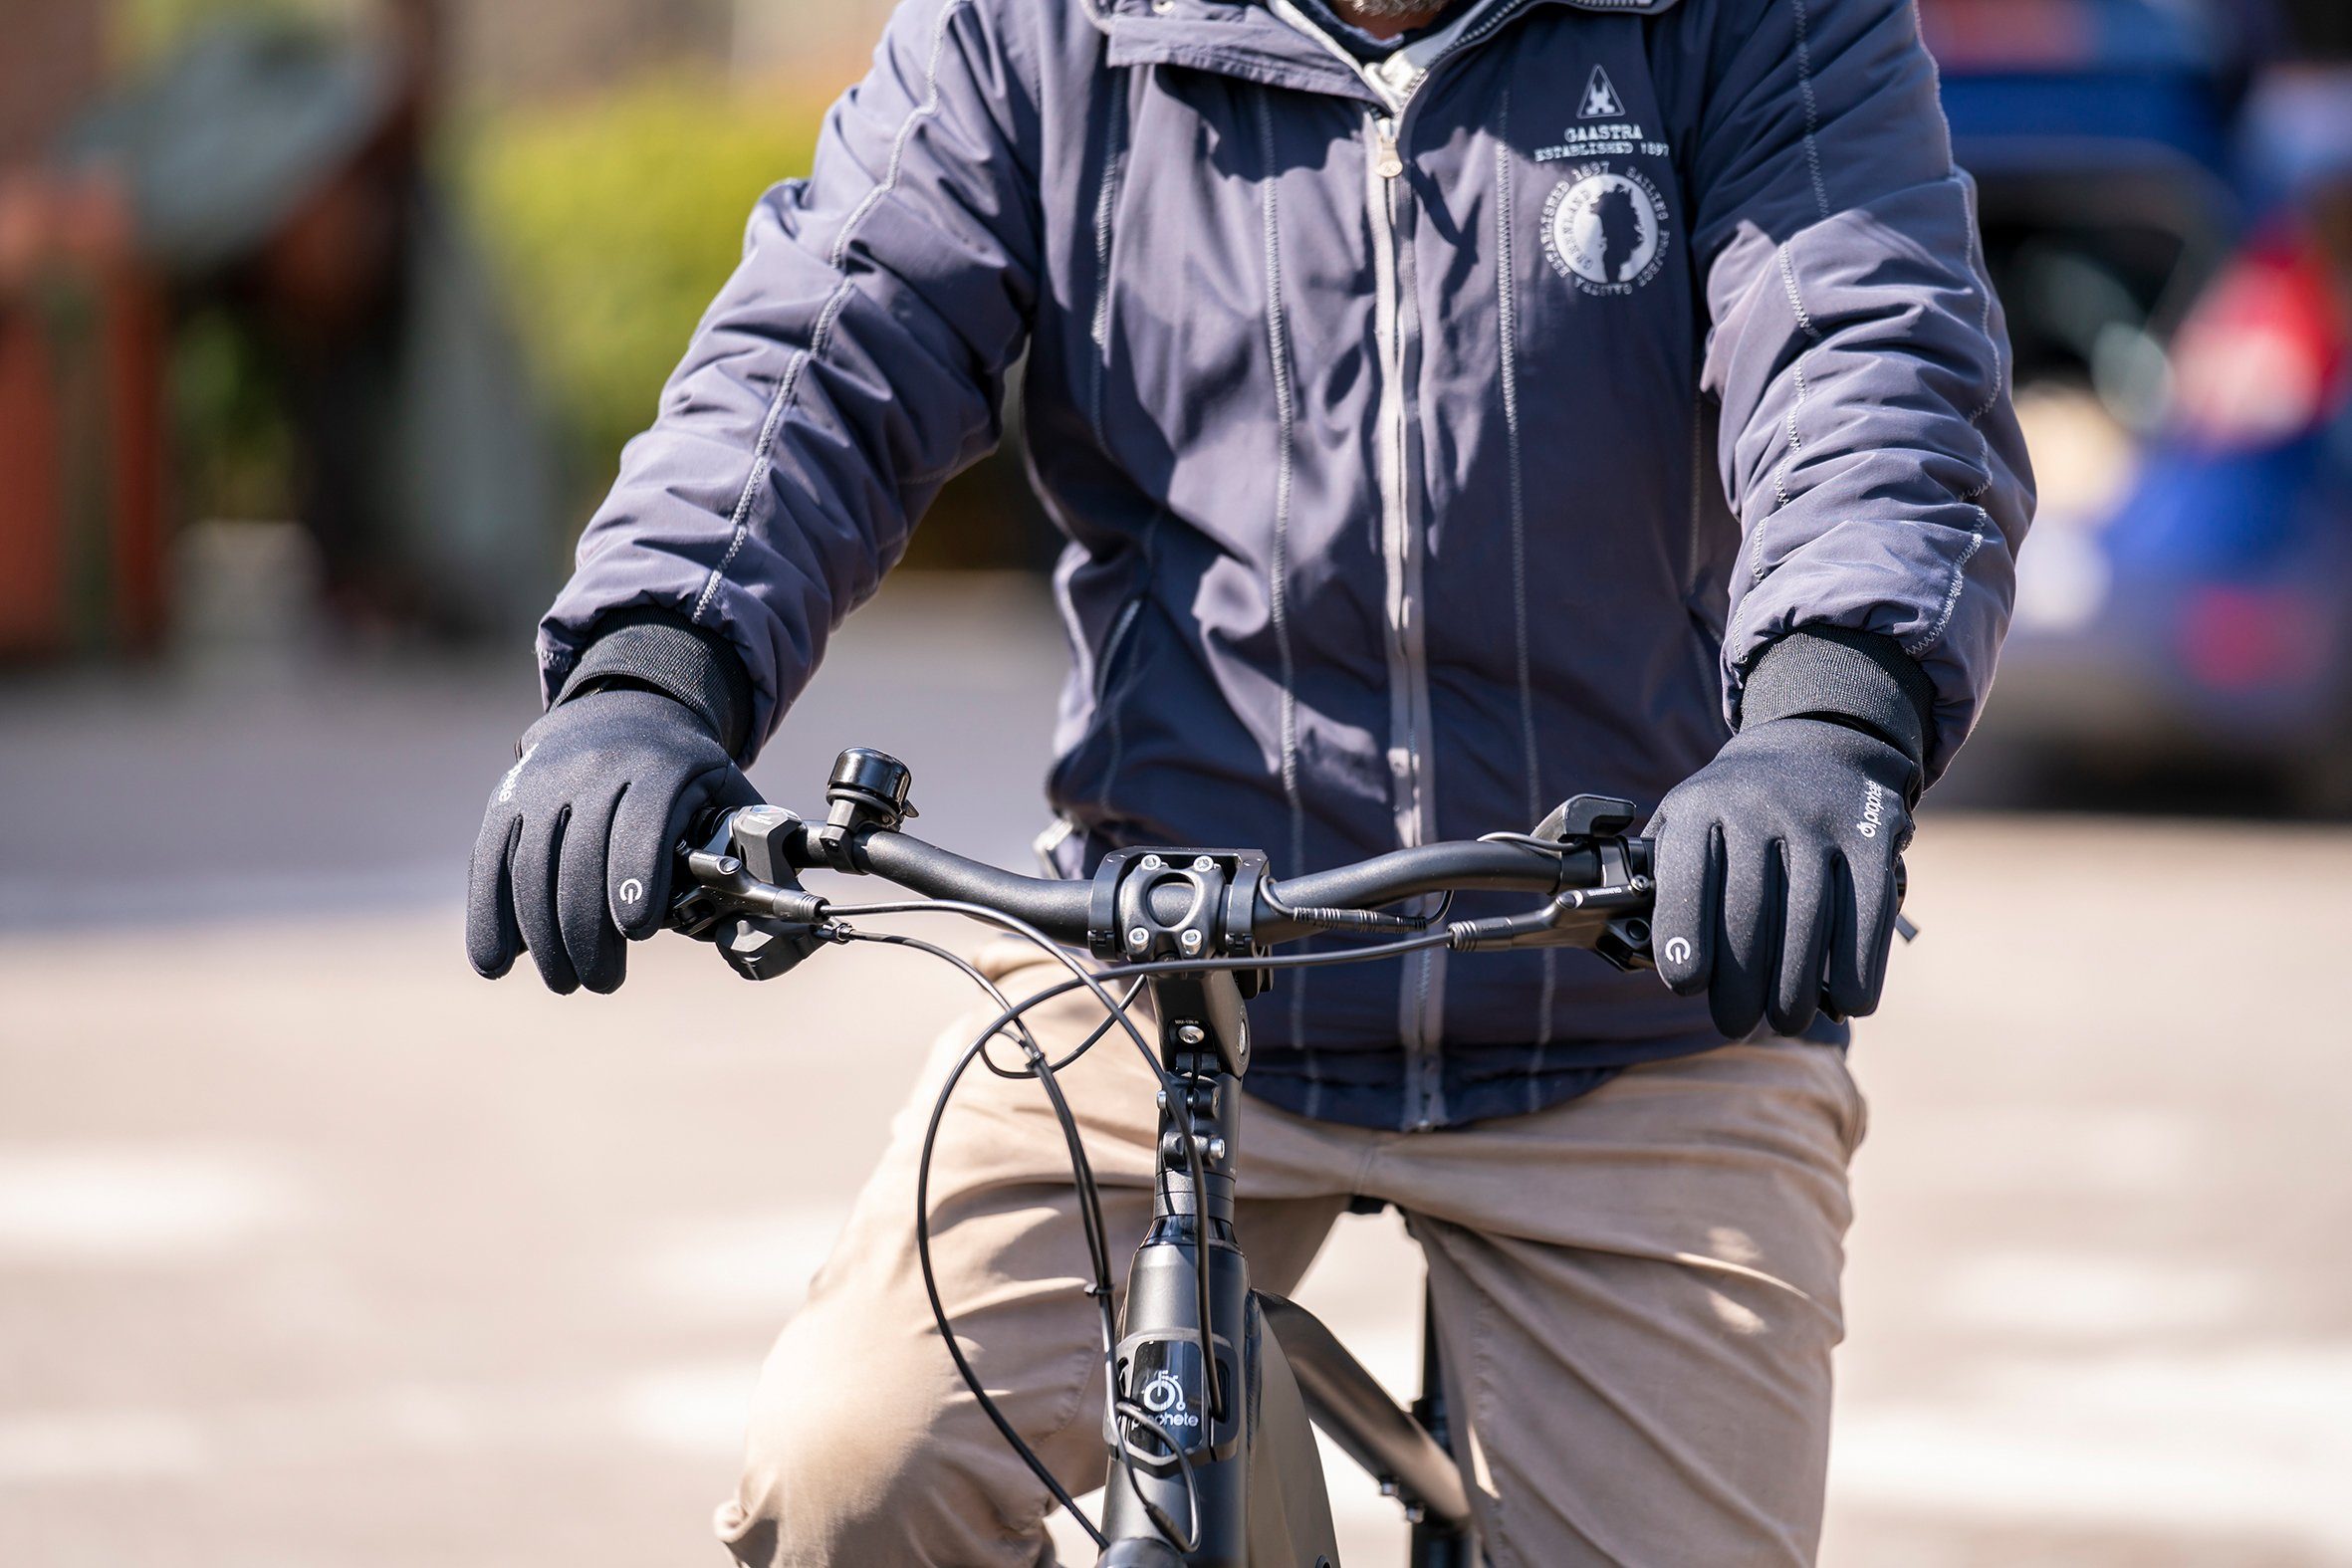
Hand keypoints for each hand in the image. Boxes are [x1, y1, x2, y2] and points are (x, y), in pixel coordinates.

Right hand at [467, 688, 759, 992]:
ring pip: (530, 863)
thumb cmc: (685, 778)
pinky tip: (495, 963)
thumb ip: (743, 852)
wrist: (622, 713)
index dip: (635, 875)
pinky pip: (490, 861)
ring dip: (541, 934)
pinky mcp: (506, 800)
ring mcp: (544, 784)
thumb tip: (765, 921)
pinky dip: (488, 916)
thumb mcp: (724, 794)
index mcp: (660, 767)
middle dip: (587, 928)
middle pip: (580, 854)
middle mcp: (595, 769)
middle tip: (601, 982)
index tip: (637, 931)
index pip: (642, 820)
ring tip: (565, 981)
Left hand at [1645, 717, 1912, 1039]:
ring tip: (1786, 1020)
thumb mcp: (1687, 818)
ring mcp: (1819, 818)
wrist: (1818, 743)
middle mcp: (1757, 805)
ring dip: (1797, 983)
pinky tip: (1847, 1002)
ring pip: (1809, 915)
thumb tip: (1650, 955)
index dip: (1684, 933)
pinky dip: (1859, 964)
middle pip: (1750, 907)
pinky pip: (1866, 909)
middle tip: (1734, 1022)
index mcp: (1700, 805)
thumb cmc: (1736, 808)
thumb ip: (1665, 876)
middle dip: (1742, 979)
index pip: (1687, 874)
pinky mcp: (1872, 834)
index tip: (1685, 986)